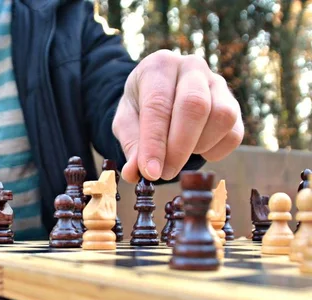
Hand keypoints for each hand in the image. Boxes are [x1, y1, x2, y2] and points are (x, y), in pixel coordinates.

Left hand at [112, 50, 243, 183]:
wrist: (160, 93)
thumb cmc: (140, 107)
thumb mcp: (126, 122)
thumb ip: (131, 145)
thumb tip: (134, 173)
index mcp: (159, 66)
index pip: (158, 105)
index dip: (154, 142)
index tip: (150, 172)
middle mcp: (192, 67)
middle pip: (195, 106)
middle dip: (179, 147)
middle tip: (165, 173)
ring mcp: (218, 83)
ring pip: (221, 116)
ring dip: (199, 146)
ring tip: (179, 154)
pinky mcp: (234, 104)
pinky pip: (234, 133)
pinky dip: (216, 151)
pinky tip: (196, 151)